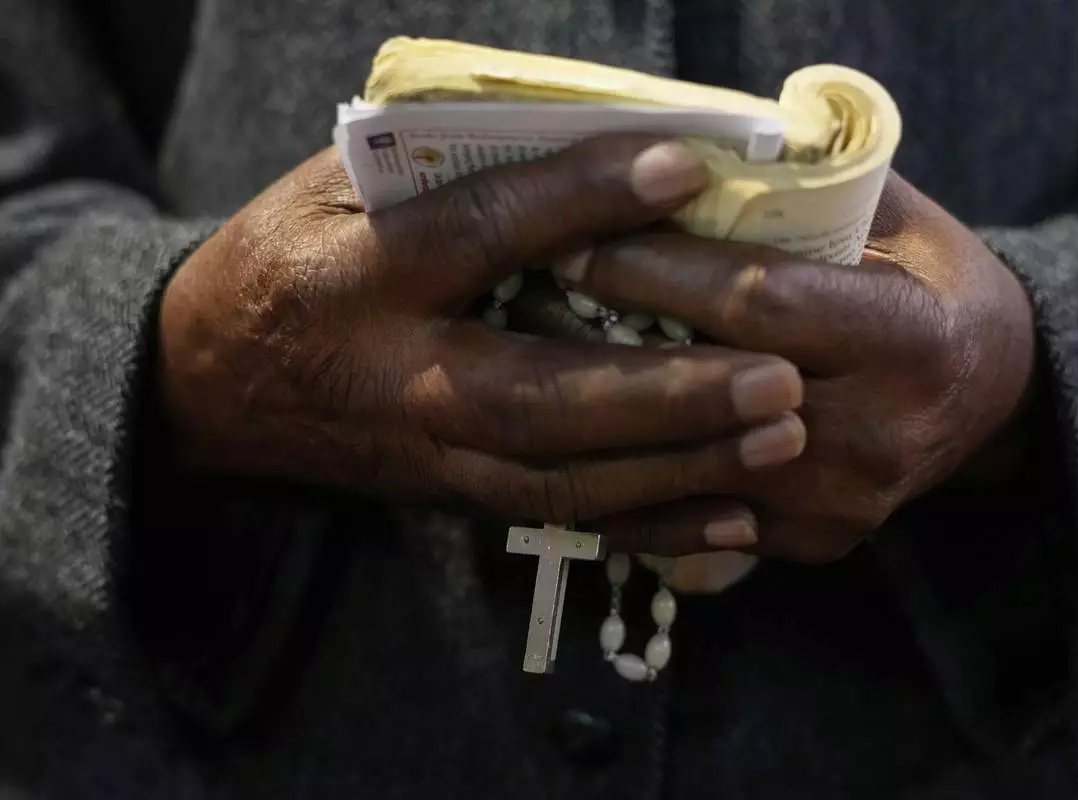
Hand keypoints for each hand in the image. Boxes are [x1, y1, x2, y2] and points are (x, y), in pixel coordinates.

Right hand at [157, 137, 808, 522]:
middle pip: (542, 396)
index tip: (683, 166)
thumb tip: (586, 129)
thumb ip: (444, 165)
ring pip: (565, 480)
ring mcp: (433, 456)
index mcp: (363, 278)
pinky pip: (562, 522)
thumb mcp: (334, 190)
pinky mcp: (456, 496)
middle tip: (777, 376)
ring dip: (681, 467)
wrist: (211, 386)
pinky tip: (737, 517)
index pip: (480, 232)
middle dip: (664, 395)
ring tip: (784, 439)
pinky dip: (655, 526)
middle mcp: (404, 381)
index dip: (581, 199)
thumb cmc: (289, 263)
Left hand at [555, 172, 1036, 561]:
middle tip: (524, 305)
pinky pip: (703, 524)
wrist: (991, 392)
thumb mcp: (896, 219)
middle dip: (606, 347)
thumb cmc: (930, 283)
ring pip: (694, 471)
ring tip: (527, 380)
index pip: (755, 300)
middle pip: (712, 392)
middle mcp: (877, 433)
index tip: (569, 241)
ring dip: (604, 429)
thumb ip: (808, 191)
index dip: (653, 270)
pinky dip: (634, 493)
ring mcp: (844, 502)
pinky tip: (571, 458)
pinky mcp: (818, 542)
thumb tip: (684, 156)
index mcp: (904, 337)